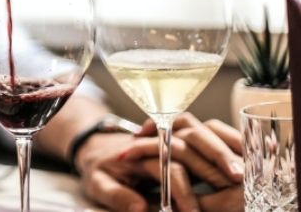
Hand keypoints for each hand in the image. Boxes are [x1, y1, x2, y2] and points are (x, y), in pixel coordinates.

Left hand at [75, 114, 243, 211]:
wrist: (93, 148)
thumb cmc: (95, 167)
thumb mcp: (97, 184)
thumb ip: (117, 196)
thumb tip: (140, 208)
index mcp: (133, 148)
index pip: (165, 164)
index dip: (182, 189)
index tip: (193, 211)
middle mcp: (151, 136)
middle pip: (190, 138)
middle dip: (216, 157)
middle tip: (237, 180)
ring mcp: (163, 134)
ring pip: (198, 130)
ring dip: (220, 145)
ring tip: (241, 169)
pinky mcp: (174, 138)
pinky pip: (201, 132)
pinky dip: (219, 140)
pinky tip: (234, 160)